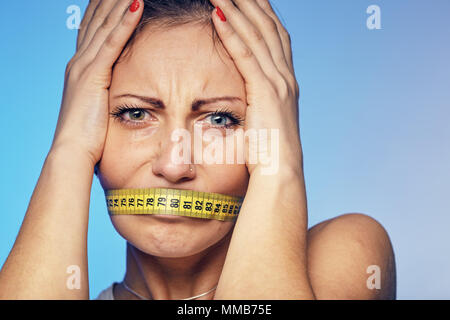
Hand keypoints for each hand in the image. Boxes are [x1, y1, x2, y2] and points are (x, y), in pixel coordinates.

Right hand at [51, 0, 142, 165]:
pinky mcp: (94, 76)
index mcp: (80, 70)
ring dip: (120, 3)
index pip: (92, 30)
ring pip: (105, 25)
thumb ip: (105, 95)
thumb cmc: (88, 137)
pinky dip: (125, 23)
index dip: (103, 10)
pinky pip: (113, 42)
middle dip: (110, 0)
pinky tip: (137, 6)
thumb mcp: (96, 108)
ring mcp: (84, 67)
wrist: (73, 152)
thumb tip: (116, 96)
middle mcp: (79, 62)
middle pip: (97, 20)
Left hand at [209, 0, 301, 175]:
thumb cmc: (269, 154)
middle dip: (251, 2)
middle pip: (269, 27)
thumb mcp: (265, 122)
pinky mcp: (265, 93)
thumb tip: (246, 101)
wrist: (281, 173)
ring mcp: (278, 83)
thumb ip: (259, 105)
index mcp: (286, 83)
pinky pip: (245, 56)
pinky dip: (231, 33)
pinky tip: (217, 15)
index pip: (275, 37)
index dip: (263, 13)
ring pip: (257, 35)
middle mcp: (285, 77)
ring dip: (238, 8)